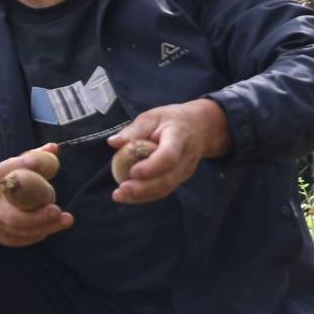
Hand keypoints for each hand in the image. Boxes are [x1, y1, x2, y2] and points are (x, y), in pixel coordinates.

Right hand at [0, 144, 73, 246]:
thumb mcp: (7, 171)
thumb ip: (30, 159)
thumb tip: (53, 148)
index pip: (1, 172)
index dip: (17, 166)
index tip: (34, 162)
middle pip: (12, 216)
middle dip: (36, 216)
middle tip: (56, 209)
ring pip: (21, 231)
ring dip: (45, 226)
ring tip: (66, 219)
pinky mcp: (3, 238)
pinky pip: (23, 239)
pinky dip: (39, 233)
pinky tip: (53, 226)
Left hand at [110, 99, 229, 203]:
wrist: (201, 128)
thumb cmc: (172, 120)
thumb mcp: (152, 117)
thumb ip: (134, 130)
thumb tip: (112, 142)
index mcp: (179, 137)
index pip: (169, 155)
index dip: (152, 166)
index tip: (133, 172)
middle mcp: (185, 157)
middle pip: (168, 177)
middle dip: (144, 187)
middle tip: (122, 189)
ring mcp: (185, 170)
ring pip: (166, 188)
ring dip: (142, 195)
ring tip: (120, 195)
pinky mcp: (180, 178)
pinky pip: (164, 190)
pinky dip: (146, 196)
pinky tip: (128, 196)